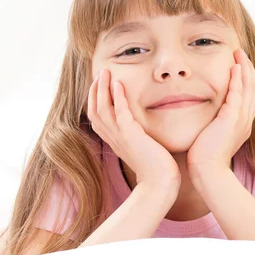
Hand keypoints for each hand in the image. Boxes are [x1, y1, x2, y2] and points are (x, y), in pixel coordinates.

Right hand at [87, 69, 180, 193]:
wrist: (160, 183)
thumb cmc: (156, 168)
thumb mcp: (142, 148)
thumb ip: (137, 136)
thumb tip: (143, 128)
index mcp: (114, 141)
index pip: (96, 117)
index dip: (94, 99)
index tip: (99, 84)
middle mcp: (113, 138)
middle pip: (94, 110)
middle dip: (95, 90)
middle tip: (100, 73)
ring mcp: (120, 137)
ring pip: (102, 108)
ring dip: (102, 88)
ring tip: (106, 72)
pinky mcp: (131, 136)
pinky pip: (120, 112)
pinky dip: (118, 97)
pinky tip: (120, 84)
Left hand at [187, 48, 254, 177]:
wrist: (207, 173)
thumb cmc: (204, 159)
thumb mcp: (212, 137)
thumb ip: (212, 125)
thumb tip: (204, 118)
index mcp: (242, 125)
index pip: (249, 97)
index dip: (247, 79)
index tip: (240, 65)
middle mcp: (245, 121)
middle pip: (254, 89)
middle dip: (249, 69)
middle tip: (242, 54)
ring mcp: (241, 120)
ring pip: (249, 88)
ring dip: (245, 69)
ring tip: (239, 54)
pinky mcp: (231, 120)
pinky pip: (238, 94)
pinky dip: (238, 80)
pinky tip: (234, 68)